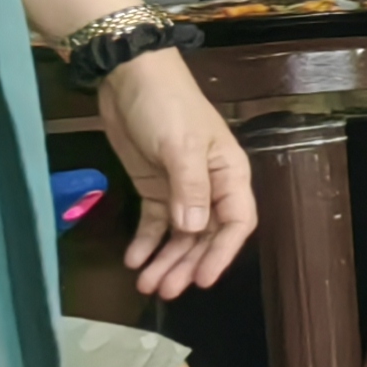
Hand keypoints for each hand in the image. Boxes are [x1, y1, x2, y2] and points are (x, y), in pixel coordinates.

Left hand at [96, 52, 256, 298]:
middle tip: (165, 291)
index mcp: (230, 174)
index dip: (221, 253)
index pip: (236, 222)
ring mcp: (181, 189)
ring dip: (166, 260)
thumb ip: (188, 188)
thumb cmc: (166, 106)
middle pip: (206, 236)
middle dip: (187, 264)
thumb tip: (193, 229)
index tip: (201, 279)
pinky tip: (134, 260)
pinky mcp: (154, 186)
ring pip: (180, 235)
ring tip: (147, 285)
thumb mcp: (179, 145)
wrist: (129, 76)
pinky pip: (155, 223)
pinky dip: (146, 243)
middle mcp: (211, 187)